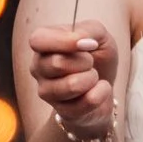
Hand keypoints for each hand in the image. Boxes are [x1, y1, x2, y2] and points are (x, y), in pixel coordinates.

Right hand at [25, 21, 120, 141]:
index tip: (89, 44)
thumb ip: (89, 30)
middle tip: (90, 62)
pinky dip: (101, 93)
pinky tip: (98, 90)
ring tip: (93, 77)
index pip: (38, 40)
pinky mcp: (62, 111)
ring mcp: (47, 92)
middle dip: (85, 61)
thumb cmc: (98, 55)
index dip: (64, 41)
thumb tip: (81, 41)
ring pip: (72, 85)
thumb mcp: (99, 35)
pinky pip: (87, 102)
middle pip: (58, 63)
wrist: (104, 86)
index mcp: (43, 44)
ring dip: (92, 78)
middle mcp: (38, 68)